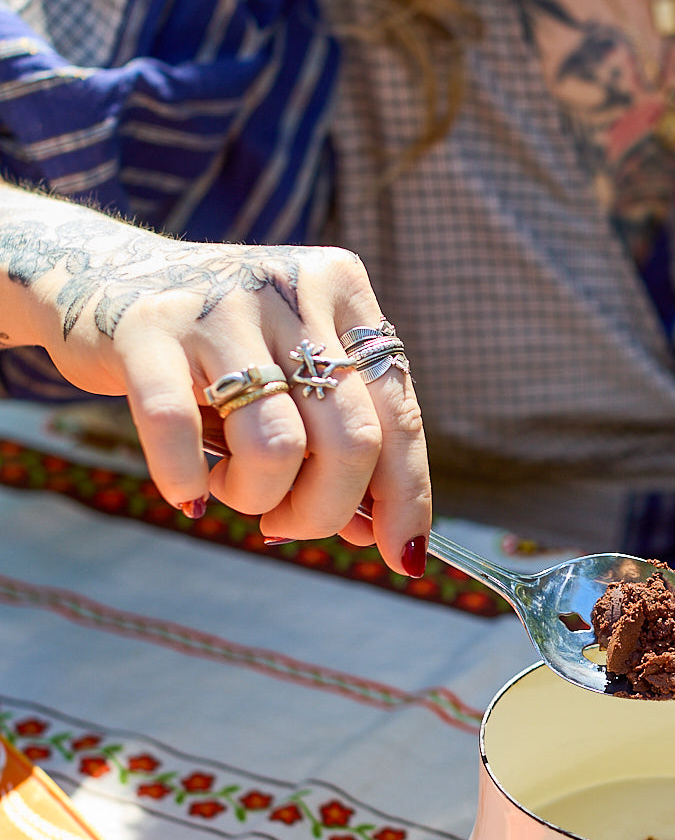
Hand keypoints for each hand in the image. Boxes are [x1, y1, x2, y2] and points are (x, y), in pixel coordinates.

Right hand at [0, 189, 430, 574]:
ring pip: (278, 446)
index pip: (399, 417)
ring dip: (258, 498)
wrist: (102, 280)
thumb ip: (342, 450)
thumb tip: (384, 538)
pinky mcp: (146, 328)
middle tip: (286, 524)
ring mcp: (219, 303)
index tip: (403, 559)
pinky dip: (187, 480)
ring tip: (234, 490)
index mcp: (345, 293)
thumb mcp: (295, 385)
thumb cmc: (225, 355)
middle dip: (326, 511)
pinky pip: (179, 430)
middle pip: (352, 440)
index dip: (406, 499)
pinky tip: (187, 493)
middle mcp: (292, 288)